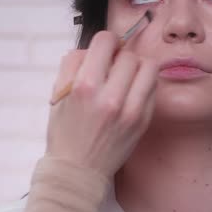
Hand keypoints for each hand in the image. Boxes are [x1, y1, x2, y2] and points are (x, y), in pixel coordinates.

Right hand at [45, 31, 157, 177]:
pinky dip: (144, 84)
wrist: (78, 171)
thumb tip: (95, 48)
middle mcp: (110, 97)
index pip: (106, 41)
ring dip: (137, 68)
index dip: (105, 42)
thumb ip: (74, 64)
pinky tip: (132, 93)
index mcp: (84, 86)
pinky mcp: (143, 121)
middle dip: (120, 56)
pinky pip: (153, 88)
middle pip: (129, 54)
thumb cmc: (65, 131)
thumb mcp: (59, 94)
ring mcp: (131, 111)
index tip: (103, 51)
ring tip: (126, 78)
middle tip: (113, 68)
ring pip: (148, 67)